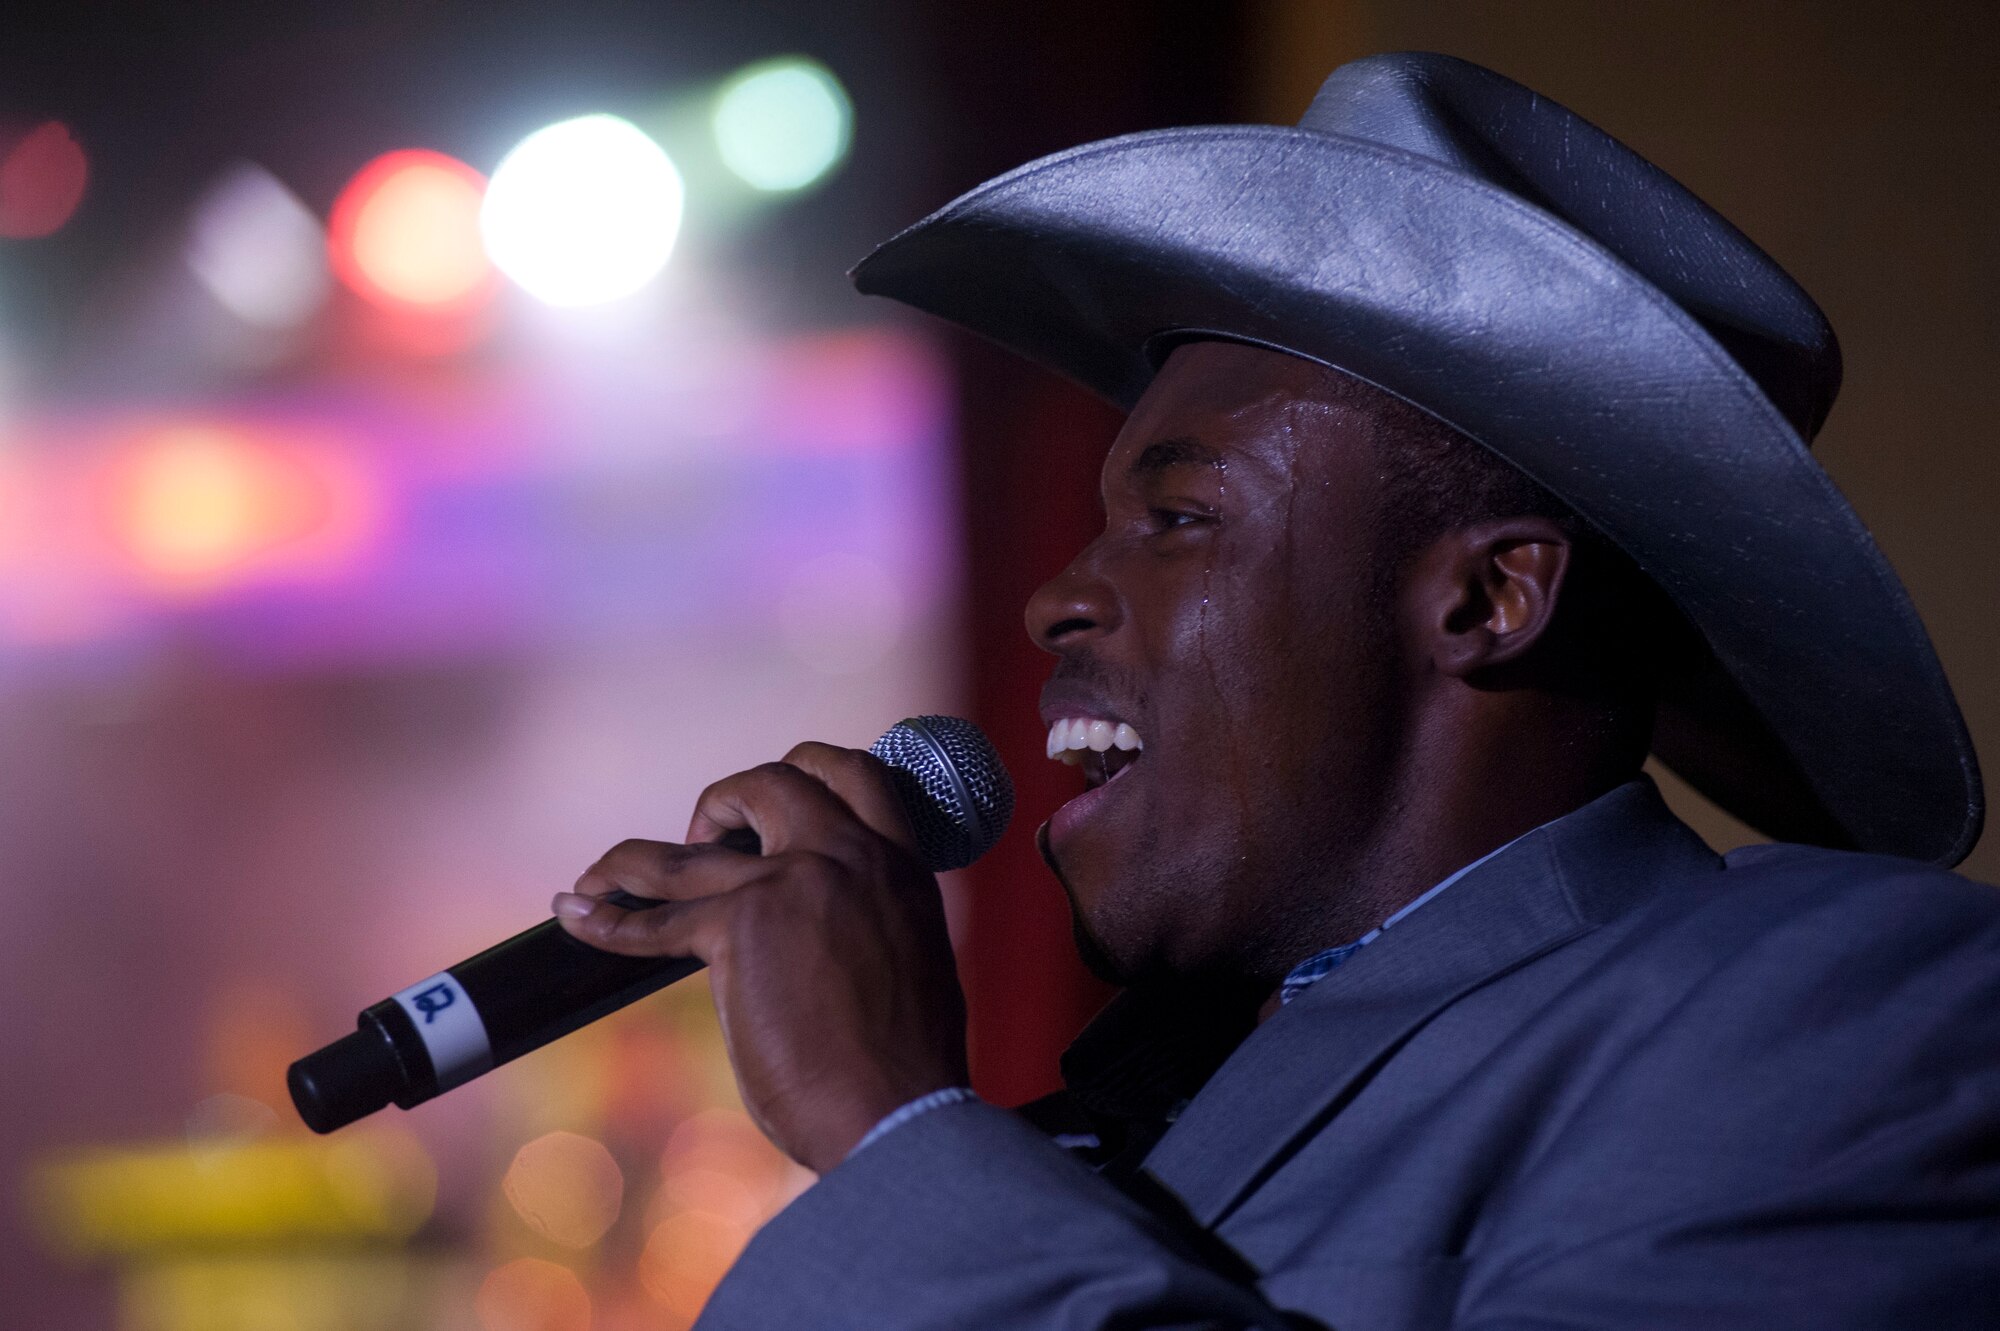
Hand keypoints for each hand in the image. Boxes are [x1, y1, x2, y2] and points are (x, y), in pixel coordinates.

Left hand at [551, 743, 969, 1173]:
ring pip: (689, 849)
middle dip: (726, 799)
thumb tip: (839, 926)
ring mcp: (787, 884)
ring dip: (636, 858)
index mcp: (899, 865)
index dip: (808, 771)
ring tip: (603, 874)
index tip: (774, 803)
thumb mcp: (915, 955)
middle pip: (772, 783)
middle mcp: (845, 856)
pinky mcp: (737, 929)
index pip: (855, 774)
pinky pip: (653, 918)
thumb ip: (876, 917)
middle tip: (705, 839)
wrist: (899, 1112)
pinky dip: (605, 918)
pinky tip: (574, 915)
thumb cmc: (909, 1065)